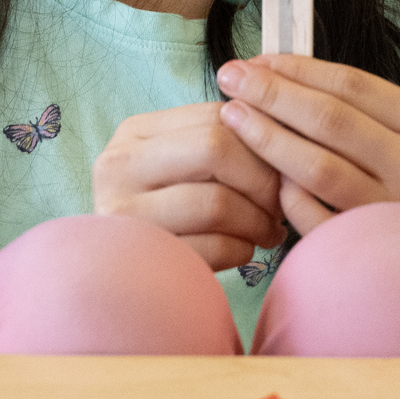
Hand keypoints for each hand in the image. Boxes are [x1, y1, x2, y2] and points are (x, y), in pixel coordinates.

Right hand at [91, 101, 287, 271]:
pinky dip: (242, 249)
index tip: (281, 165)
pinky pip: (214, 248)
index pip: (214, 116)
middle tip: (281, 203)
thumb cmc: (166, 213)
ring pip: (217, 202)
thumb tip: (281, 127)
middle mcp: (118, 166)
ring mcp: (124, 215)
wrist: (120, 282)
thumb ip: (215, 141)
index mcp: (135, 133)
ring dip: (258, 220)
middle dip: (262, 178)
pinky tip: (245, 250)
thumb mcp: (177, 166)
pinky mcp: (142, 260)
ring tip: (269, 231)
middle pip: (215, 149)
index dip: (261, 140)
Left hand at [215, 54, 399, 242]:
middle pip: (330, 120)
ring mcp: (394, 213)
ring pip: (318, 168)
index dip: (297, 69)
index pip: (352, 85)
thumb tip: (279, 71)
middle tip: (230, 77)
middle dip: (272, 94)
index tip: (256, 60)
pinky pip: (313, 217)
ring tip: (232, 117)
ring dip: (268, 138)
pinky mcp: (369, 250)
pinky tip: (264, 178)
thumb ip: (360, 108)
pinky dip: (285, 194)